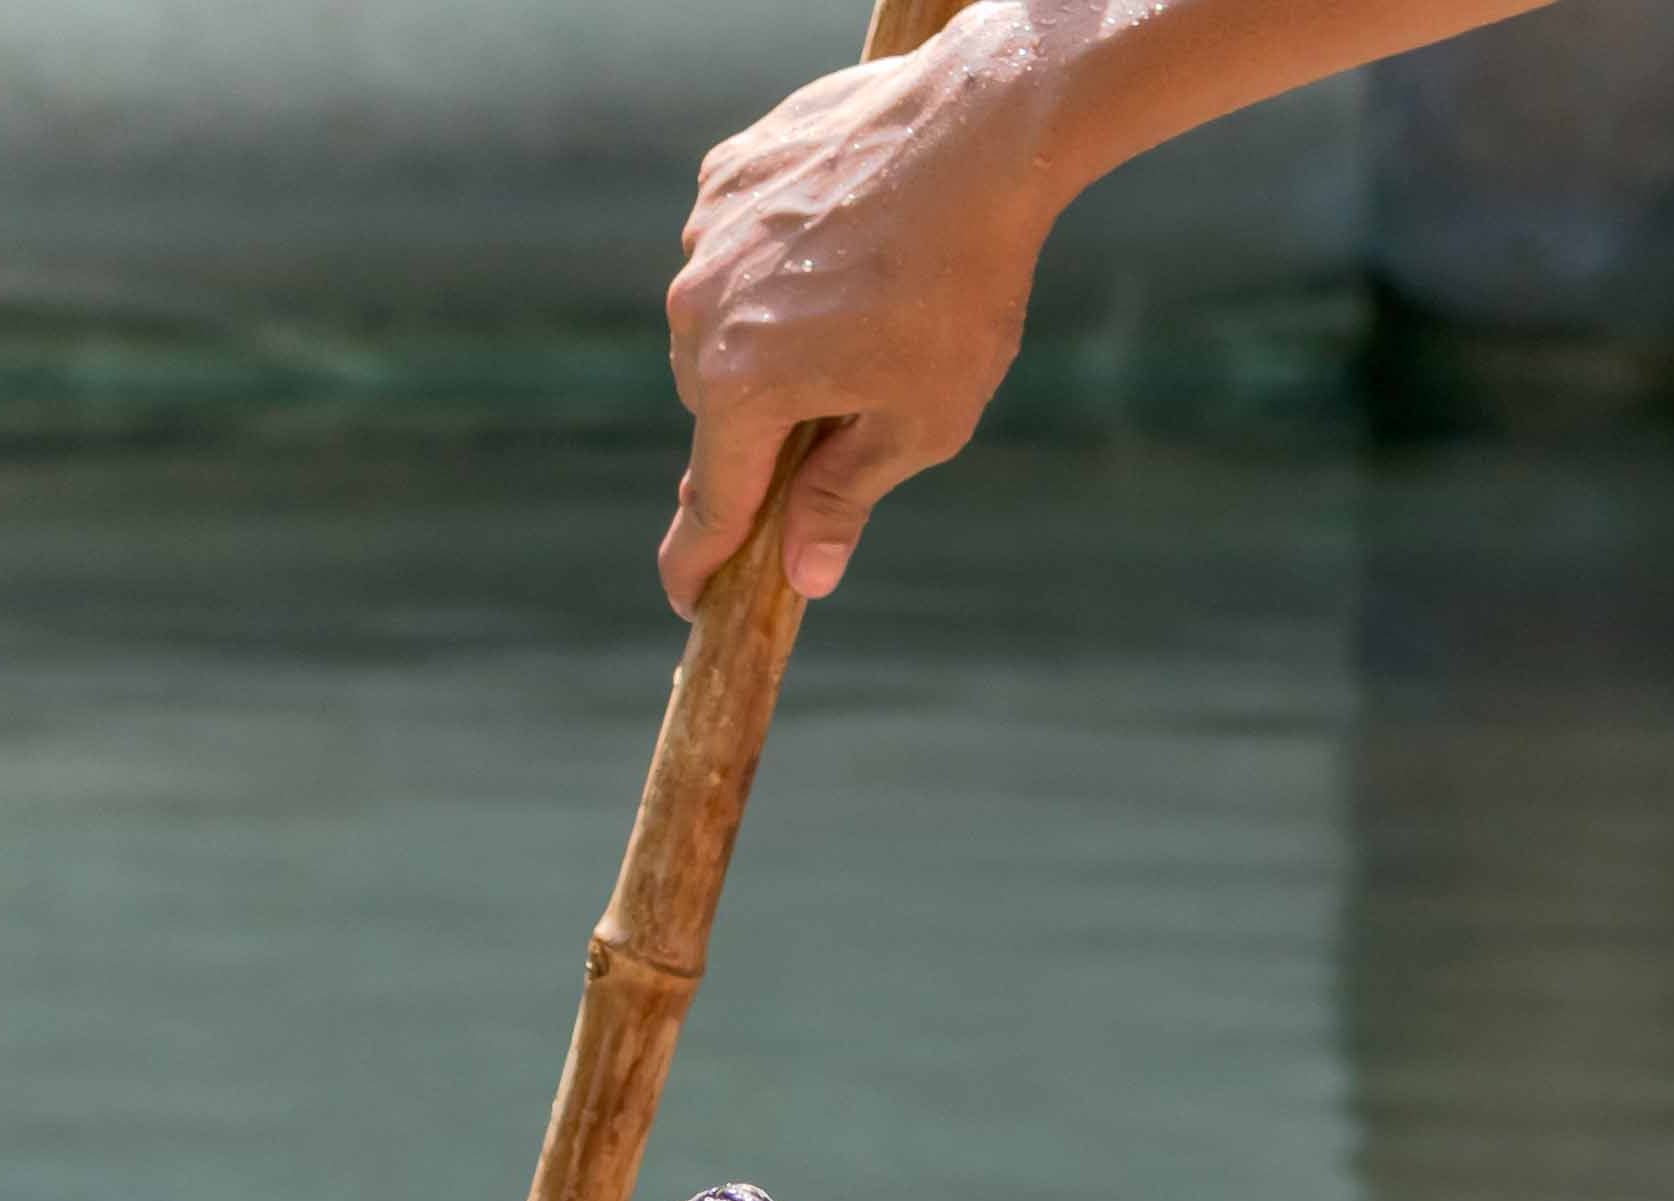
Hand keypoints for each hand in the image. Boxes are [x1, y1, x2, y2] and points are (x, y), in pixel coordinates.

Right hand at [662, 5, 1070, 612]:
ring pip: (723, 319)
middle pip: (719, 405)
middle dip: (767, 423)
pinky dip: (777, 256)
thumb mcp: (923, 419)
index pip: (709, 504)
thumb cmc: (962, 283)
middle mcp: (698, 316)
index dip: (699, 563)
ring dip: (772, 332)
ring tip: (861, 300)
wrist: (982, 127)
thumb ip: (845, 497)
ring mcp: (706, 238)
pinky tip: (845, 237)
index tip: (691, 600)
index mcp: (740, 389)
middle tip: (842, 408)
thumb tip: (804, 574)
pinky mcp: (726, 177)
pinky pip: (736, 243)